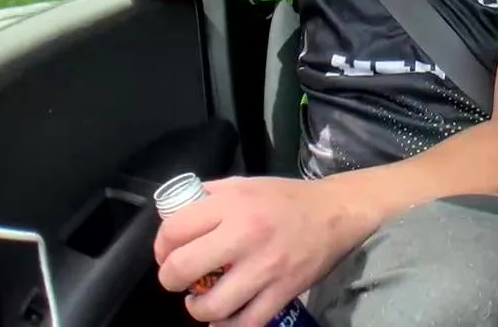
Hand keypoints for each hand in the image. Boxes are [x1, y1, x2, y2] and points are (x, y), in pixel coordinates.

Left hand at [153, 176, 371, 326]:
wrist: (337, 212)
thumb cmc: (287, 198)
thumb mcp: (245, 184)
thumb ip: (210, 195)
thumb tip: (174, 212)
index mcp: (233, 204)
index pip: (174, 230)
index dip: (160, 246)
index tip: (167, 253)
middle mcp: (245, 235)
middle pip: (182, 268)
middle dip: (170, 279)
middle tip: (179, 279)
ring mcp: (265, 268)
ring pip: (211, 306)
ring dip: (197, 309)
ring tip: (200, 302)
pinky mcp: (283, 291)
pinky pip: (246, 323)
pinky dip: (228, 326)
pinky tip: (224, 318)